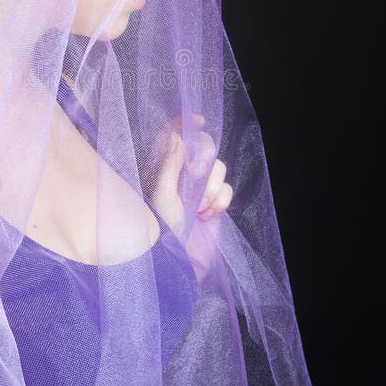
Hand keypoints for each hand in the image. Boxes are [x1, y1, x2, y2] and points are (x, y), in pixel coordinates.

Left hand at [142, 113, 232, 282]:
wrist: (176, 266)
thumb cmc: (159, 232)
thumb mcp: (161, 196)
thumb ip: (170, 164)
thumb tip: (176, 134)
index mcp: (161, 167)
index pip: (173, 135)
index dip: (185, 123)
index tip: (198, 119)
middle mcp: (180, 175)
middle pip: (203, 147)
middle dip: (204, 162)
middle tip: (195, 182)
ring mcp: (197, 189)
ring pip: (218, 168)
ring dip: (211, 187)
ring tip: (198, 208)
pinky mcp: (213, 204)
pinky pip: (226, 189)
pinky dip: (220, 202)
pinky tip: (206, 216)